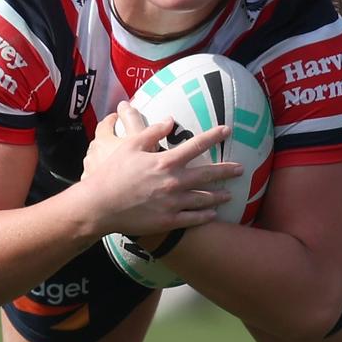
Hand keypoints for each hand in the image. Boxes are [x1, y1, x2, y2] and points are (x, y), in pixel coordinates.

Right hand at [82, 100, 242, 237]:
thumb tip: (170, 120)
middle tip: (241, 169)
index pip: (196, 145)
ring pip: (203, 199)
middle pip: (207, 175)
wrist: (99, 206)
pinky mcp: (168, 221)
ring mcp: (172, 203)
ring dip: (219, 196)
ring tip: (230, 195)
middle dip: (226, 171)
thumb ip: (152, 132)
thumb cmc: (112, 173)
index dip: (214, 136)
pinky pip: (192, 219)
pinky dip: (205, 216)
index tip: (227, 130)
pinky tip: (213, 214)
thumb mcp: (130, 146)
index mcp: (165, 162)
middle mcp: (173, 182)